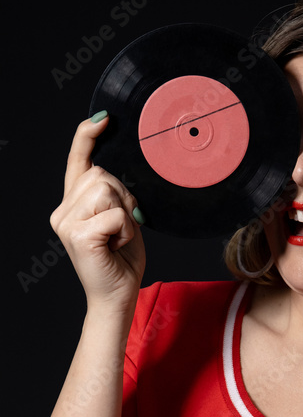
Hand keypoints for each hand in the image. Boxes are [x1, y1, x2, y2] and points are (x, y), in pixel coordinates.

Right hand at [49, 114, 145, 311]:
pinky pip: (114, 213)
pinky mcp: (78, 235)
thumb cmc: (121, 261)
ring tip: (118, 237)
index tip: (102, 119)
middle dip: (123, 196)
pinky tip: (117, 245)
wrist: (117, 297)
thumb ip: (113, 196)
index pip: (78, 162)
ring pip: (107, 190)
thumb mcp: (120, 220)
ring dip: (125, 213)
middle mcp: (63, 210)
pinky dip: (125, 229)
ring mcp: (67, 222)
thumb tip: (116, 172)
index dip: (87, 137)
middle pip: (101, 174)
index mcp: (72, 204)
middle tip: (124, 227)